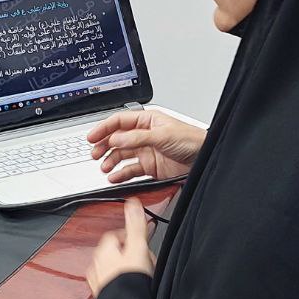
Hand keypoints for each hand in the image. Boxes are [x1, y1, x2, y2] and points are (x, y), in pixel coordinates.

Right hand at [86, 109, 205, 183]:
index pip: (119, 122)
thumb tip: (116, 140)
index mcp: (146, 121)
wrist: (205, 157)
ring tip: (104, 167)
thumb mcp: (162, 135)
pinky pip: (130, 170)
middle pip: (117, 139)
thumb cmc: (191, 140)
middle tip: (94, 153)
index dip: (104, 129)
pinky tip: (114, 177)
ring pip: (122, 155)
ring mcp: (146, 152)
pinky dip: (121, 174)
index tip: (92, 137)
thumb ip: (137, 138)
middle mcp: (144, 135)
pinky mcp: (150, 167)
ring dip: (111, 161)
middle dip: (104, 146)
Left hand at [86, 197, 154, 298]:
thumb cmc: (129, 280)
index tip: (142, 240)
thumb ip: (135, 225)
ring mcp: (99, 281)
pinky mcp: (104, 296)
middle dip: (132, 254)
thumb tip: (133, 203)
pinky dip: (124, 284)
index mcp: (103, 250)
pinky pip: (115, 285)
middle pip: (116, 252)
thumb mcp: (137, 247)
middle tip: (147, 260)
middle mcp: (97, 265)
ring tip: (143, 276)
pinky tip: (134, 288)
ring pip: (115, 269)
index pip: (115, 235)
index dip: (131, 236)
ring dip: (129, 270)